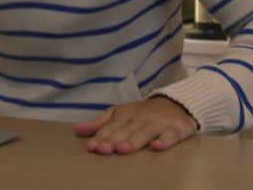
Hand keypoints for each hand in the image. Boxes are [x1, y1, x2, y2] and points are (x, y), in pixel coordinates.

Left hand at [73, 96, 197, 154]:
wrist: (176, 103)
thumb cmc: (143, 112)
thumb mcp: (119, 114)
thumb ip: (99, 123)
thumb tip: (76, 131)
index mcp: (125, 116)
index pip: (111, 128)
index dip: (101, 137)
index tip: (92, 147)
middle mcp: (140, 119)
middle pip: (125, 131)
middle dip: (114, 140)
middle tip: (103, 149)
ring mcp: (158, 124)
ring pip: (144, 133)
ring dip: (134, 141)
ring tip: (123, 149)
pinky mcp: (175, 129)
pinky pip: (169, 136)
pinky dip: (163, 141)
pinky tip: (156, 147)